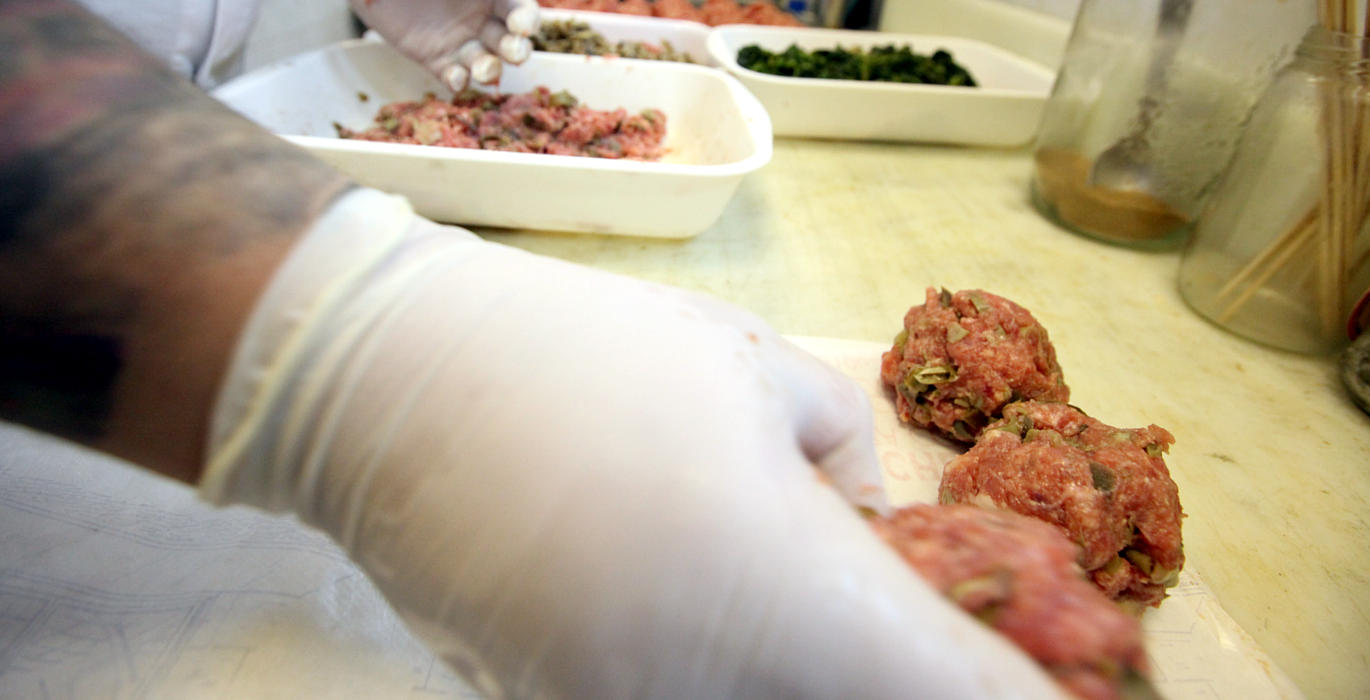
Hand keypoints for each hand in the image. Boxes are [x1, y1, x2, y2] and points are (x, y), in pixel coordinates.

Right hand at [202, 189, 1062, 697]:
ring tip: (786, 598)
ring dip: (815, 684)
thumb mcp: (756, 373)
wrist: (385, 385)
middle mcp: (707, 691)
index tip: (1073, 695)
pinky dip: (726, 681)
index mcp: (786, 594)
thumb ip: (849, 473)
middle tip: (927, 638)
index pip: (960, 698)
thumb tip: (873, 540)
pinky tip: (709, 622)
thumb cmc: (590, 357)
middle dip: (915, 688)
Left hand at [349, 0, 537, 89]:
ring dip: (488, 69)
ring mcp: (460, 41)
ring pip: (485, 62)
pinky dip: (457, 80)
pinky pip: (452, 75)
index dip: (526, 19)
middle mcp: (482, 19)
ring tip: (481, 70)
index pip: (520, 9)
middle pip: (510, 41)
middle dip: (516, 50)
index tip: (521, 25)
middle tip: (514, 53)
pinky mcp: (436, 59)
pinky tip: (456, 78)